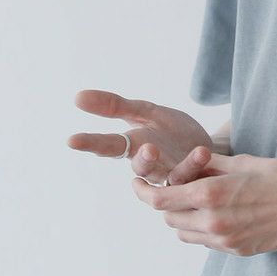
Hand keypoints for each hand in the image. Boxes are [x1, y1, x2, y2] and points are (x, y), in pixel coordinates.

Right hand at [67, 89, 212, 186]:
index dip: (91, 143)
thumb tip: (77, 96)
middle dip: (143, 160)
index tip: (71, 140)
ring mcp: (172, 175)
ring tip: (185, 150)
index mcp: (134, 146)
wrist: (205, 148)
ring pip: (170, 178)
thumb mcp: (144, 112)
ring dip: (180, 166)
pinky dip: (198, 165)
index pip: (109, 145)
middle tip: (147, 147)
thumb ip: (115, 106)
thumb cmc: (169, 132)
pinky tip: (203, 151)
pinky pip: (195, 176)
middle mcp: (151, 166)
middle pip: (141, 167)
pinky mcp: (194, 179)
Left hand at [131, 152, 276, 256]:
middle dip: (164, 203)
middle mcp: (213, 222)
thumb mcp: (239, 162)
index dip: (142, 192)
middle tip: (170, 188)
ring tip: (193, 202)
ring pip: (184, 233)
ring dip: (181, 218)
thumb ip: (205, 167)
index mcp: (210, 195)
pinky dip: (201, 229)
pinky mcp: (237, 251)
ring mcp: (225, 240)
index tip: (137, 183)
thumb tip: (180, 165)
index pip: (159, 200)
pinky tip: (215, 215)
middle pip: (168, 218)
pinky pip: (205, 242)